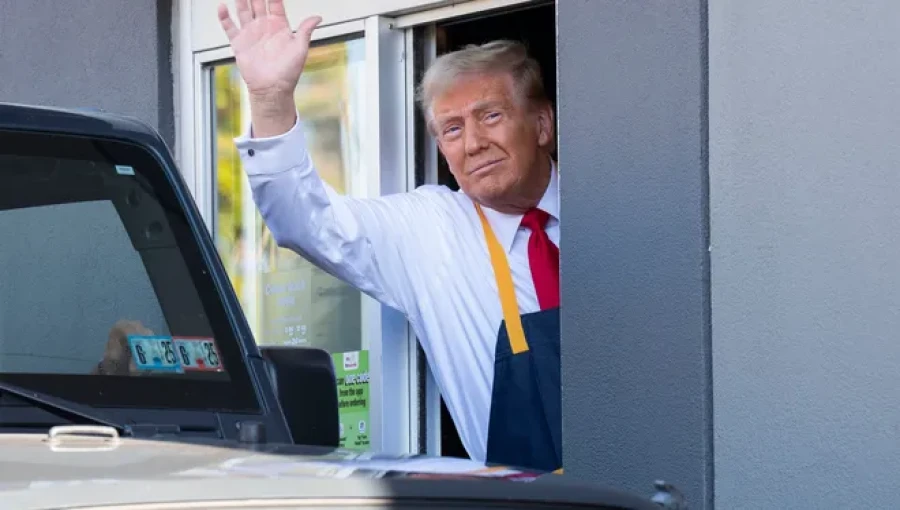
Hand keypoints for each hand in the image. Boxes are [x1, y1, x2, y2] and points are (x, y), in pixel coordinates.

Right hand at [218, 0, 321, 135]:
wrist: (272, 89)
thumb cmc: (288, 72)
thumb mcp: (300, 49)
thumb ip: (306, 30)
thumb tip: (318, 17)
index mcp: (279, 26)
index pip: (275, 3)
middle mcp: (264, 27)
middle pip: (257, 3)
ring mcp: (250, 33)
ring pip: (243, 10)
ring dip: (240, 0)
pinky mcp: (239, 43)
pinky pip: (229, 27)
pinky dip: (224, 17)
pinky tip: (222, 7)